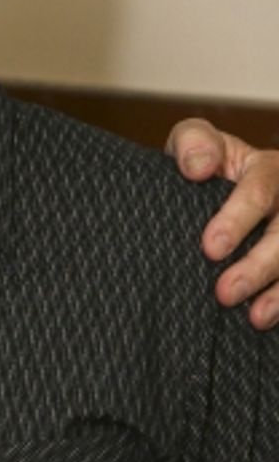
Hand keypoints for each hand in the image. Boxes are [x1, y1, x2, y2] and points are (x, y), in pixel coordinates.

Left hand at [167, 119, 278, 329]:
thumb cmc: (208, 166)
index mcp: (267, 169)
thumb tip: (197, 167)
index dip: (237, 219)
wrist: (223, 190)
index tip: (211, 248)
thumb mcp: (197, 143)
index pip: (259, 191)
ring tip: (256, 316)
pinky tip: (267, 319)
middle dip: (259, 265)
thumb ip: (193, 144)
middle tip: (225, 292)